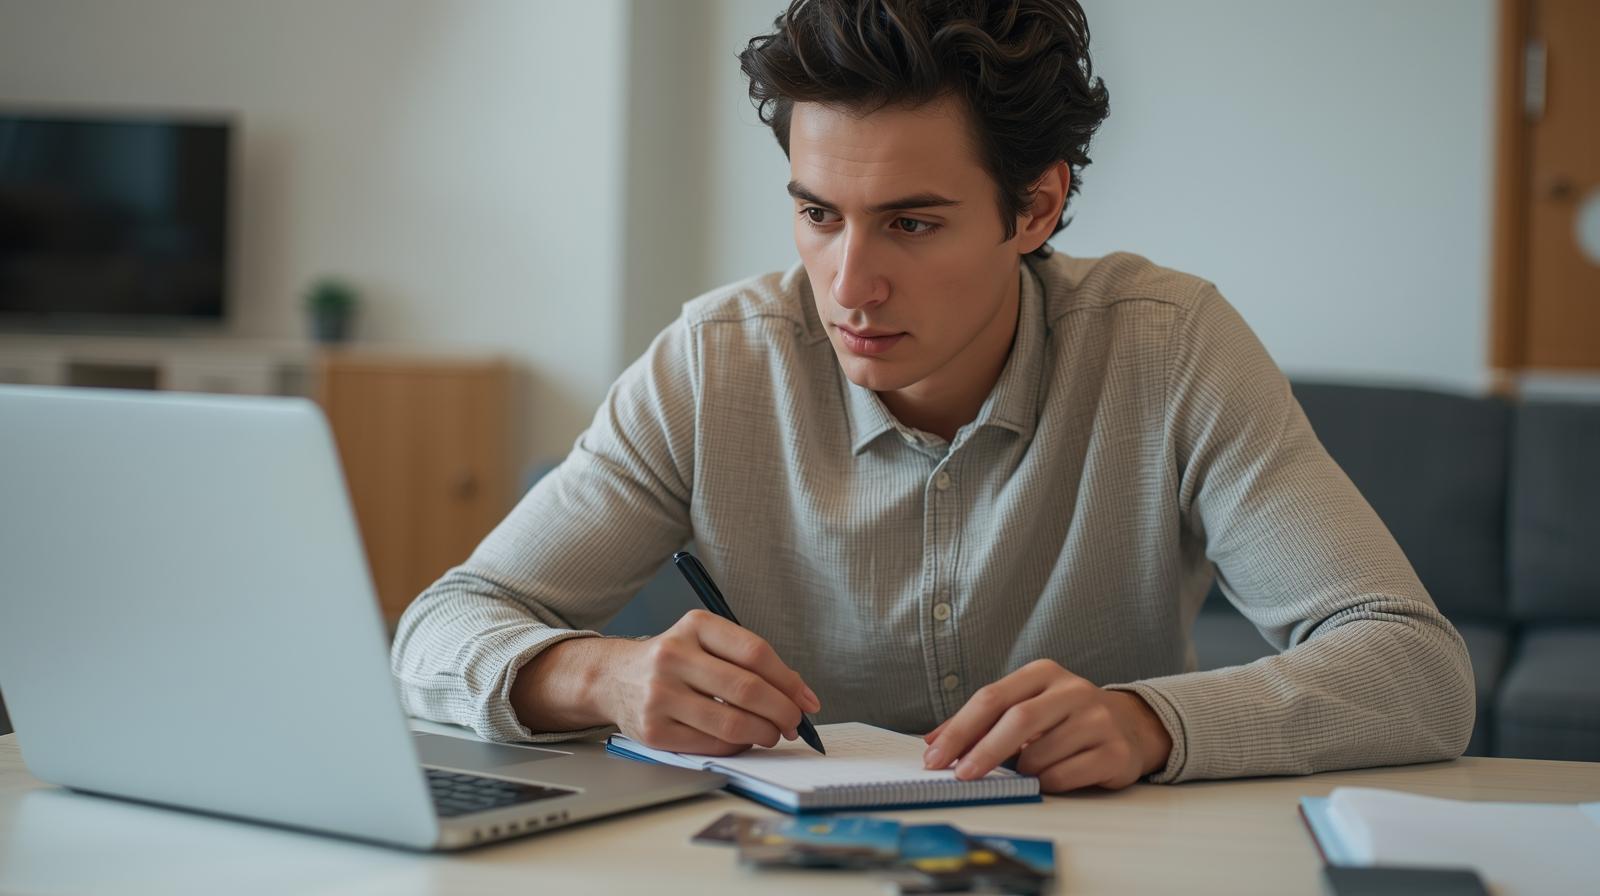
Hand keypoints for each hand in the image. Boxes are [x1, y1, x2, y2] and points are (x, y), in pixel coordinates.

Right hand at [600, 609, 820, 754]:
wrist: (613, 677)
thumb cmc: (672, 660)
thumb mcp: (704, 641)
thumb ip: (748, 660)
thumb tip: (799, 694)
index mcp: (695, 626)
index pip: (755, 653)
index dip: (789, 681)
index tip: (807, 700)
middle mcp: (673, 656)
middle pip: (747, 689)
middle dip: (782, 711)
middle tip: (794, 722)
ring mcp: (660, 695)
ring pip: (732, 723)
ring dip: (764, 734)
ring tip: (771, 733)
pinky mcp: (654, 731)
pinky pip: (711, 745)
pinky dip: (737, 747)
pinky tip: (742, 740)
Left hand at [921, 659, 1170, 792]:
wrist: (1130, 726)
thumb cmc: (1063, 718)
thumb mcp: (1024, 705)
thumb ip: (980, 721)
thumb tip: (931, 741)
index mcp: (1043, 673)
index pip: (991, 697)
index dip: (959, 729)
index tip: (935, 756)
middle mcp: (1072, 690)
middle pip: (1017, 720)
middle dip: (982, 752)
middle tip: (959, 776)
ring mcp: (1097, 719)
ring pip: (1040, 755)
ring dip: (1021, 772)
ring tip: (1024, 771)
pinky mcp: (1115, 751)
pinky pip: (1064, 776)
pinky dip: (1046, 784)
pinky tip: (1049, 779)